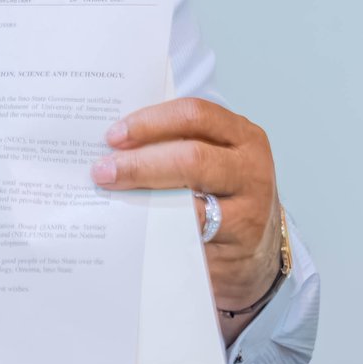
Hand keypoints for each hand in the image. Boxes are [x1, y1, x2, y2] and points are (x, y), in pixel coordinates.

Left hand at [93, 98, 283, 318]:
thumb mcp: (216, 157)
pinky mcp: (235, 248)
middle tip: (103, 170)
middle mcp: (251, 169)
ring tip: (112, 197)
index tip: (114, 135)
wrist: (259, 246)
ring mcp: (248, 211)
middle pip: (192, 158)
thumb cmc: (226, 191)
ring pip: (191, 203)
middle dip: (140, 164)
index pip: (195, 116)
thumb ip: (179, 144)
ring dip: (144, 200)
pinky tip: (133, 227)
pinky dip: (158, 231)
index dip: (151, 122)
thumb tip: (116, 144)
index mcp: (243, 136)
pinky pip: (190, 238)